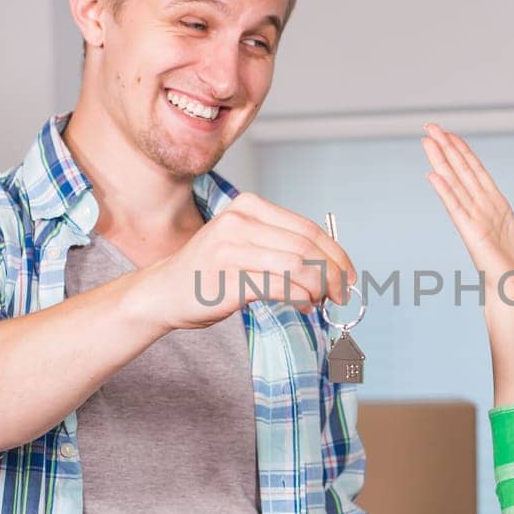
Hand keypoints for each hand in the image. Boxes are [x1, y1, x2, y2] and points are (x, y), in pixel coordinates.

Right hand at [143, 192, 355, 330]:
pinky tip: (303, 306)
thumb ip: (281, 244)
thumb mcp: (244, 242)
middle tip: (342, 294)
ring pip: (298, 267)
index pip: (308, 228)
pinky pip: (281, 288)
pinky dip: (302, 299)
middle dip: (334, 274)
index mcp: (249, 206)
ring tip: (319, 301)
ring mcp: (232, 249)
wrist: (163, 292)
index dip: (336, 253)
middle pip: (307, 248)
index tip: (349, 274)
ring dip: (319, 288)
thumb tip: (331, 264)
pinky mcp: (229, 279)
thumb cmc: (210, 271)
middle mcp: (240, 221)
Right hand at [422, 123, 513, 306]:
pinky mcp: (470, 232)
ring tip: (427, 140)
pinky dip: (445, 190)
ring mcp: (473, 219)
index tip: (450, 134)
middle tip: (430, 126)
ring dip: (441, 161)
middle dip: (446, 148)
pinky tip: (433, 174)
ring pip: (455, 183)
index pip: (477, 172)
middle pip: (461, 171)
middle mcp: (481, 209)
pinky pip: (455, 207)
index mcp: (496, 206)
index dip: (464, 151)